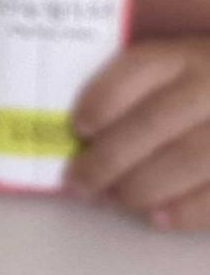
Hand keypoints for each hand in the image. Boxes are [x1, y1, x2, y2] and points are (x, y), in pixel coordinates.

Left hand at [69, 39, 209, 229]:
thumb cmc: (197, 88)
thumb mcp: (173, 71)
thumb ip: (134, 93)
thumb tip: (85, 138)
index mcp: (184, 56)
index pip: (137, 68)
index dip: (102, 99)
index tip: (78, 128)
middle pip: (153, 122)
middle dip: (108, 158)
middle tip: (79, 183)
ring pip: (187, 159)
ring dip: (142, 187)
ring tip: (113, 199)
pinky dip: (187, 211)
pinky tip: (158, 218)